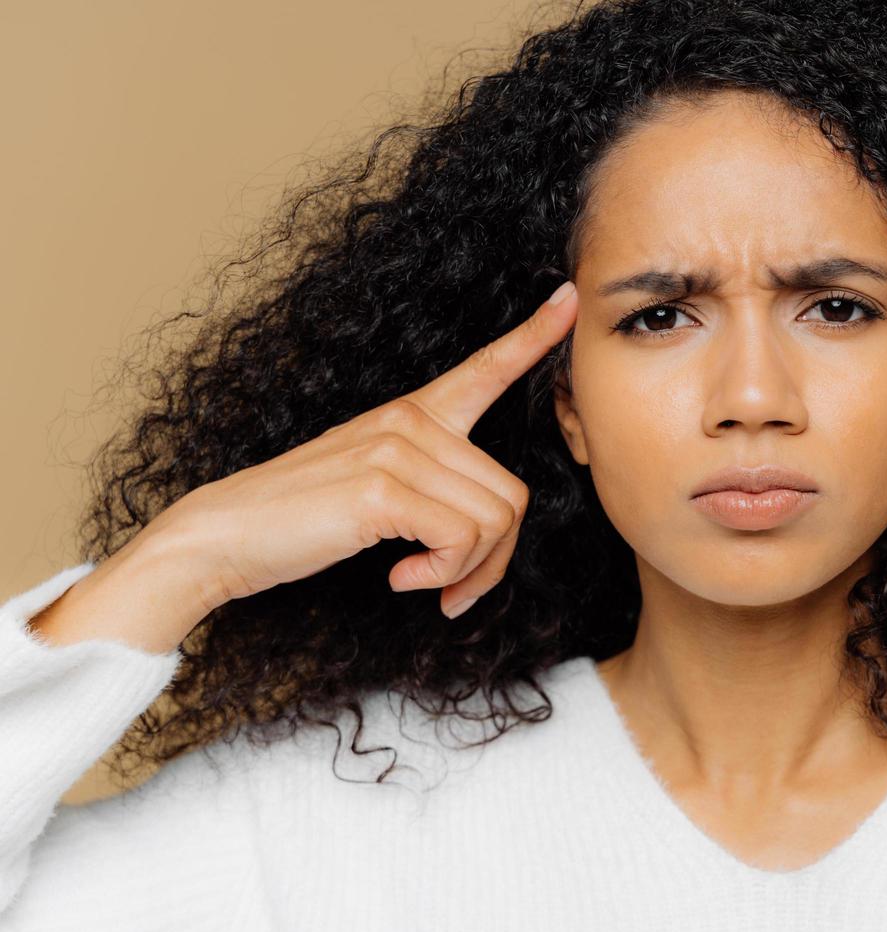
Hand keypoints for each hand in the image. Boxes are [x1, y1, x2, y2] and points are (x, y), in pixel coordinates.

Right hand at [138, 280, 578, 620]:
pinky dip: (442, 574)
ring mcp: (398, 448)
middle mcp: (412, 421)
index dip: (534, 338)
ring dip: (469, 571)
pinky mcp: (384, 488)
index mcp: (414, 415)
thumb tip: (488, 533)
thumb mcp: (377, 490)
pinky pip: (462, 540)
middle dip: (495, 559)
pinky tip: (401, 579)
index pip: (484, 369)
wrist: (223, 537)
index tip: (571, 299)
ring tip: (426, 581)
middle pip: (513, 497)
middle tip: (453, 586)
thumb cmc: (302, 521)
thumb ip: (435, 490)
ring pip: (496, 522)